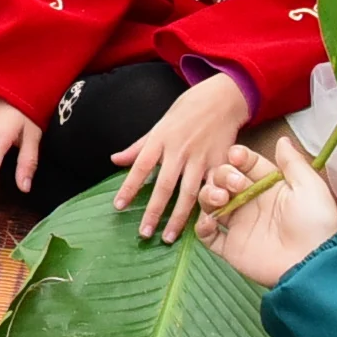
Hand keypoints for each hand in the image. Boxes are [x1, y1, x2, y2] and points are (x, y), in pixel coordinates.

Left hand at [111, 73, 260, 242]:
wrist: (222, 98)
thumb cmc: (187, 110)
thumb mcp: (159, 124)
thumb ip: (139, 147)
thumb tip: (114, 160)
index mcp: (161, 139)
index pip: (140, 166)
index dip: (128, 187)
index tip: (118, 206)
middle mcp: (180, 150)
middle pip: (164, 185)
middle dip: (153, 211)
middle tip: (144, 233)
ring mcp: (202, 157)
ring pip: (189, 193)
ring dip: (178, 218)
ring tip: (170, 238)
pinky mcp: (222, 163)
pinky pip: (214, 189)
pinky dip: (209, 207)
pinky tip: (203, 226)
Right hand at [197, 129, 336, 288]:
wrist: (312, 263)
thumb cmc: (316, 224)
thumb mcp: (310, 187)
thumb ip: (293, 163)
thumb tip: (282, 139)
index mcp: (269, 186)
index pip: (246, 164)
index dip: (239, 157)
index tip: (238, 157)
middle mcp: (251, 203)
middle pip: (223, 179)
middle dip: (223, 175)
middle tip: (236, 184)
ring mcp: (240, 225)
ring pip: (211, 203)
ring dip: (208, 194)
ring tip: (220, 199)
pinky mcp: (231, 247)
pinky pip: (207, 235)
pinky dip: (202, 226)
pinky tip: (210, 221)